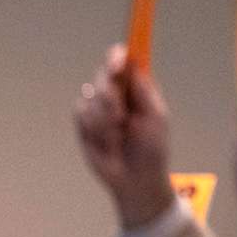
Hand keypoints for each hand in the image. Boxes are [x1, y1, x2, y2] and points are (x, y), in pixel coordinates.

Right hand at [74, 45, 175, 228]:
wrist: (134, 179)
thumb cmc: (152, 149)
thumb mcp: (156, 118)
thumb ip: (144, 91)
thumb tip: (132, 66)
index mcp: (136, 89)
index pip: (123, 62)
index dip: (117, 57)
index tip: (116, 65)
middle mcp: (116, 95)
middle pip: (102, 75)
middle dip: (109, 96)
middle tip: (121, 117)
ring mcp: (98, 109)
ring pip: (91, 97)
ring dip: (104, 118)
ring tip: (117, 137)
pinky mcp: (84, 125)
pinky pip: (80, 111)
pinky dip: (93, 126)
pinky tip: (104, 141)